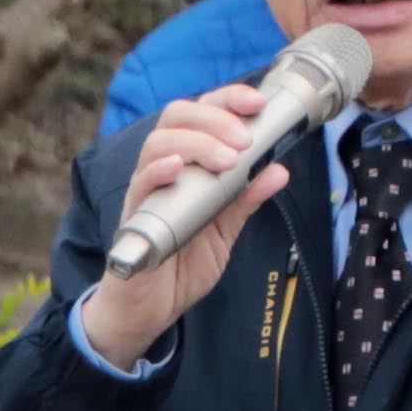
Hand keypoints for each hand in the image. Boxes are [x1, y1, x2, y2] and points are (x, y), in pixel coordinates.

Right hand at [76, 74, 305, 367]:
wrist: (151, 310)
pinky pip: (140, 185)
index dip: (228, 100)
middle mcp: (163, 171)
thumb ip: (245, 199)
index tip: (258, 103)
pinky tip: (178, 167)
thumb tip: (277, 170)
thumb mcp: (225, 231)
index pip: (202, 115)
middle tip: (244, 139)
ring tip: (226, 159)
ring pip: (159, 143)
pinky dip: (159, 170)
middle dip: (215, 117)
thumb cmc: (180, 266)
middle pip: (177, 116)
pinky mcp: (133, 218)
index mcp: (188, 167)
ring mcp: (146, 192)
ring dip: (197, 142)